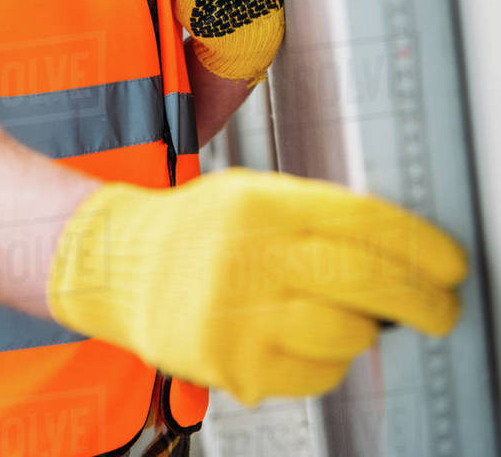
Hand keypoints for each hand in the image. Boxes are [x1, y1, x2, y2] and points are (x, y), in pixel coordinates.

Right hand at [47, 168, 467, 406]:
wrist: (120, 265)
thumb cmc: (199, 229)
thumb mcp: (253, 195)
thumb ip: (317, 216)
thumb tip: (401, 253)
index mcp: (261, 202)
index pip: (360, 219)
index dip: (417, 244)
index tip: (450, 263)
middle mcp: (249, 255)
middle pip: (362, 280)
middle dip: (419, 298)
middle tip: (443, 308)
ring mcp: (239, 314)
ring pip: (345, 335)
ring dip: (362, 330)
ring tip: (343, 315)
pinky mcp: (233, 364)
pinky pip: (315, 375)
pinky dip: (325, 361)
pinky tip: (301, 338)